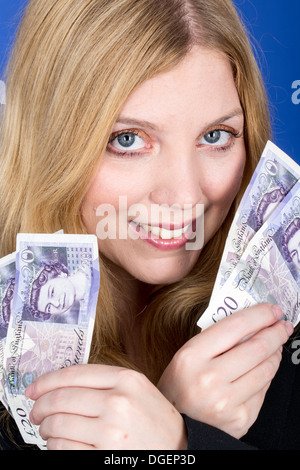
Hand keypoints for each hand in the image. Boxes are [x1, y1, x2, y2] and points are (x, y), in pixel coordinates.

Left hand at [26, 364, 186, 449]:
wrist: (177, 453)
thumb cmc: (156, 423)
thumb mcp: (139, 391)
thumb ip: (106, 382)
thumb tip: (60, 385)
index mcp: (127, 380)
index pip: (73, 374)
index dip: (46, 381)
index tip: (34, 388)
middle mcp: (118, 402)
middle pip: (60, 399)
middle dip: (40, 407)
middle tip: (36, 412)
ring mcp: (110, 431)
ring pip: (57, 425)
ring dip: (46, 429)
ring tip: (49, 431)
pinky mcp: (103, 457)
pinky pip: (62, 448)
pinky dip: (54, 446)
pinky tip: (61, 444)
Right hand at [158, 304, 292, 438]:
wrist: (175, 425)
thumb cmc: (181, 385)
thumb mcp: (188, 355)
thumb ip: (217, 339)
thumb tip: (254, 323)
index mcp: (191, 356)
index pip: (235, 326)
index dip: (260, 315)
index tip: (272, 310)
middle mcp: (209, 379)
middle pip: (257, 348)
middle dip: (275, 333)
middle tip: (282, 325)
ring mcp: (226, 402)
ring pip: (265, 369)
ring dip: (275, 353)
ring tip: (276, 345)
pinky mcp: (240, 419)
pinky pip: (263, 390)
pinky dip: (266, 375)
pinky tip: (264, 368)